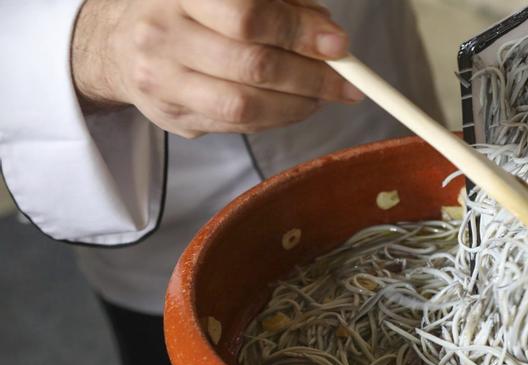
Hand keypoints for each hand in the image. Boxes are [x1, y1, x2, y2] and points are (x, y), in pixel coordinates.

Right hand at [72, 0, 363, 137]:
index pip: (248, 16)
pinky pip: (236, 127)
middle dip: (311, 77)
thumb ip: (282, 4)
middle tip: (346, 82)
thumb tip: (329, 36)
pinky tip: (295, 107)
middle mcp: (163, 33)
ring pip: (244, 106)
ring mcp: (161, 80)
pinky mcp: (169, 116)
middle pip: (251, 66)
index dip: (300, 32)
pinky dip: (276, 119)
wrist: (118, 41)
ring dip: (298, 106)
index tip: (339, 45)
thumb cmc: (191, 9)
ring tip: (323, 97)